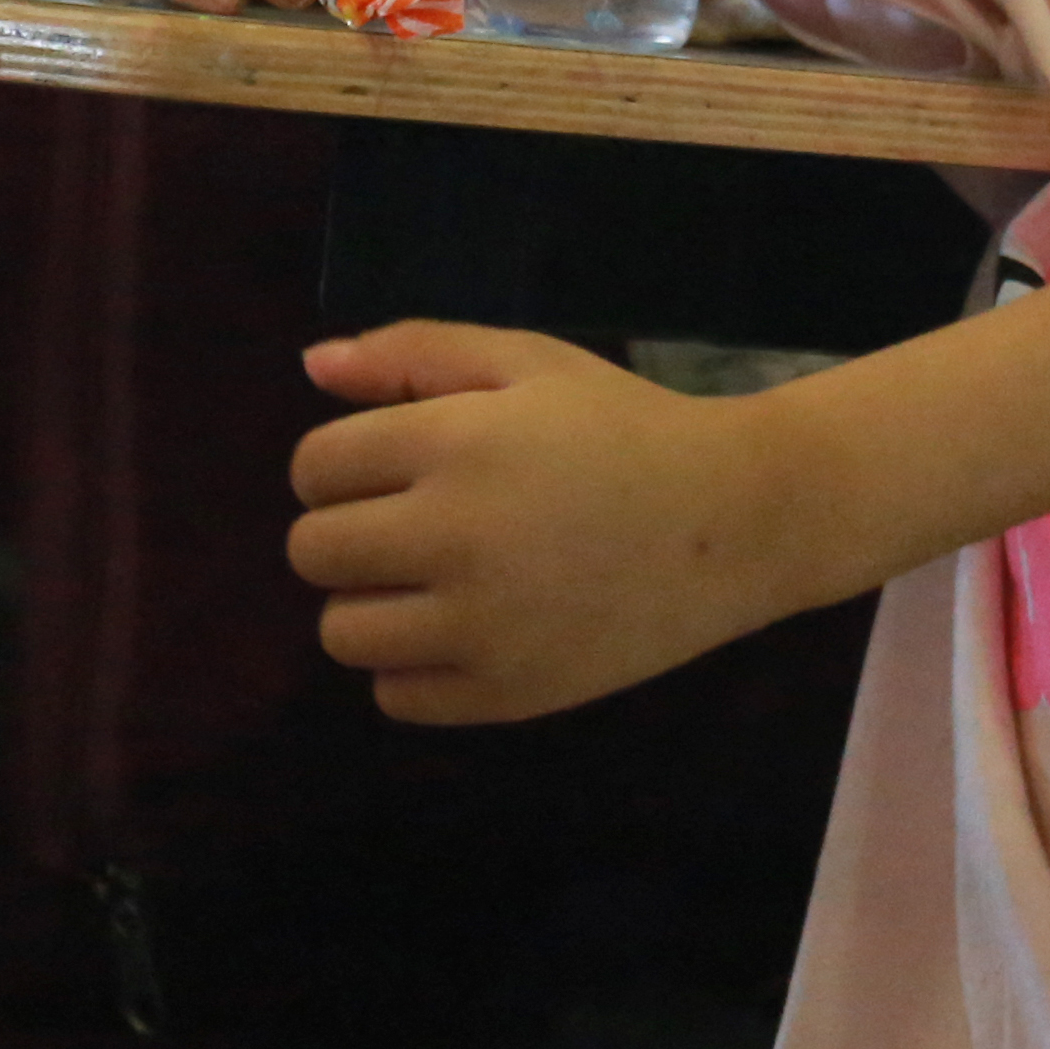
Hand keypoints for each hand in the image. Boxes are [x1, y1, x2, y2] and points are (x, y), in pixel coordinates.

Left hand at [289, 322, 828, 721]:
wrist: (736, 519)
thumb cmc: (626, 427)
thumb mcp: (530, 362)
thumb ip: (415, 352)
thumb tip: (313, 362)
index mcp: (454, 443)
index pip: (314, 467)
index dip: (343, 463)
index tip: (397, 466)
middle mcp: (454, 536)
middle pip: (313, 552)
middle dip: (350, 531)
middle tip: (418, 523)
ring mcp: (479, 624)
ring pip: (342, 632)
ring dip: (373, 603)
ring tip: (439, 579)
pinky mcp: (506, 692)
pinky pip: (394, 696)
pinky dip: (414, 666)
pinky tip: (469, 627)